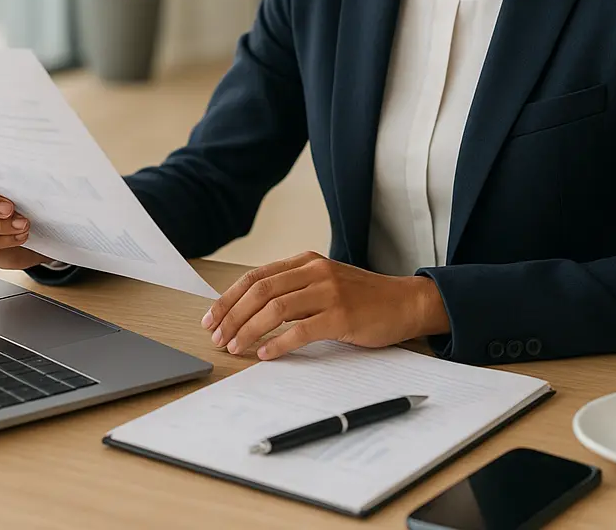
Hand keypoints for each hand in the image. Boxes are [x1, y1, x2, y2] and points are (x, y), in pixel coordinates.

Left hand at [200, 251, 449, 360]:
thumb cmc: (362, 298)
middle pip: (261, 290)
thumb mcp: (324, 282)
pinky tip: (265, 354)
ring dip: (249, 330)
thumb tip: (250, 310)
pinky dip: (278, 343)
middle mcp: (315, 271)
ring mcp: (329, 292)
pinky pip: (301, 330)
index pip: (256, 276)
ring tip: (235, 348)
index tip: (212, 318)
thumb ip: (294, 288)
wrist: (404, 302)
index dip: (229, 298)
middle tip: (218, 337)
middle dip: (233, 315)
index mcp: (306, 261)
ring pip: (276, 308)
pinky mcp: (342, 315)